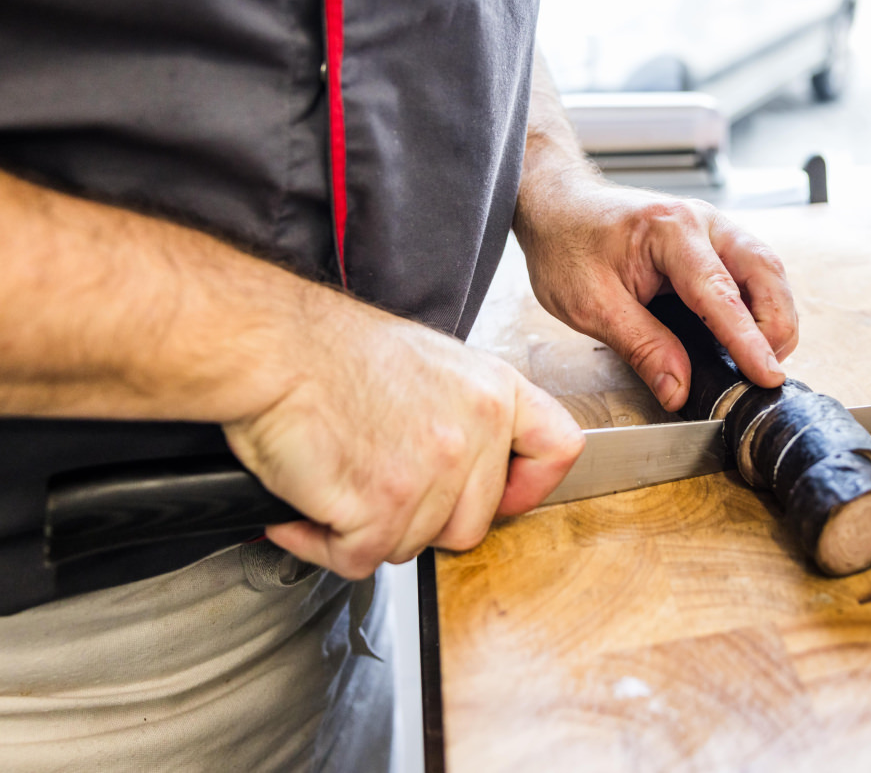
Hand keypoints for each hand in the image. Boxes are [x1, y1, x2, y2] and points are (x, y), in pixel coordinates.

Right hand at [223, 298, 583, 578]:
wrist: (273, 348)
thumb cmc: (332, 352)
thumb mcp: (433, 364)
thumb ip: (468, 415)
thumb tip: (476, 464)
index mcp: (493, 393)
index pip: (558, 449)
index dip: (530, 485)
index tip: (502, 496)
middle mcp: (474, 433)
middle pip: (472, 524)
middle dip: (422, 519)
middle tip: (377, 484)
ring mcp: (432, 473)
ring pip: (412, 546)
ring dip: (368, 529)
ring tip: (338, 481)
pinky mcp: (382, 507)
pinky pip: (359, 560)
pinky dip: (325, 544)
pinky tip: (309, 507)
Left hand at [513, 174, 798, 411]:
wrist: (559, 206)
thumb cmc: (567, 244)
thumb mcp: (591, 305)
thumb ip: (641, 347)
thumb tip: (678, 389)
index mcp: (670, 230)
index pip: (721, 294)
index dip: (748, 340)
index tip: (766, 375)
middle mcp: (702, 221)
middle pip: (765, 271)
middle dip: (775, 325)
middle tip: (765, 370)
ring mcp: (713, 227)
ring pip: (767, 270)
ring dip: (773, 315)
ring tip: (760, 357)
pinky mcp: (714, 240)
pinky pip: (753, 270)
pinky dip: (759, 304)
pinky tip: (748, 333)